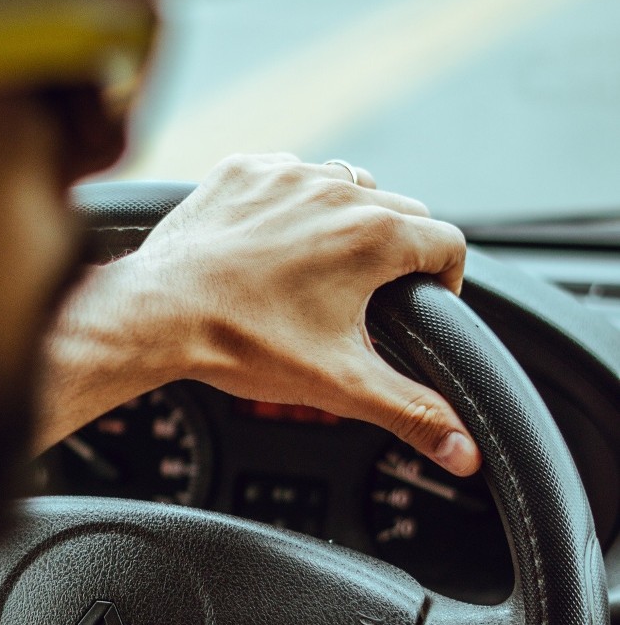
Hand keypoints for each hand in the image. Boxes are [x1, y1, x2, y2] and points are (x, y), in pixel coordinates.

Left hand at [127, 153, 479, 475]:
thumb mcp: (340, 385)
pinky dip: (291, 205)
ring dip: (347, 221)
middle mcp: (336, 190)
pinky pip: (289, 177)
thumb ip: (412, 413)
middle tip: (370, 298)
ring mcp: (287, 175)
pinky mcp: (244, 171)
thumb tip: (464, 453)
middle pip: (402, 212)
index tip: (427, 305)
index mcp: (373, 236)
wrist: (160, 313)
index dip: (446, 281)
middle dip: (399, 253)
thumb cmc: (244, 344)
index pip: (448, 244)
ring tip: (323, 271)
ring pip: (346, 186)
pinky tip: (273, 246)